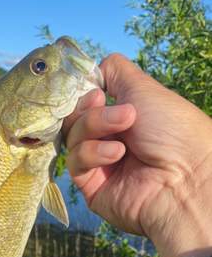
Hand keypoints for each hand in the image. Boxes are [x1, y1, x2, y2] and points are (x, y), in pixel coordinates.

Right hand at [62, 54, 211, 256]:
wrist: (185, 176)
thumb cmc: (173, 130)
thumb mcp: (144, 89)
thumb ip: (114, 73)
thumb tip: (92, 70)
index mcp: (122, 118)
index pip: (85, 102)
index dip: (84, 94)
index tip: (97, 90)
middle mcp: (108, 139)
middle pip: (74, 118)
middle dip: (91, 110)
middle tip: (113, 109)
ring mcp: (99, 164)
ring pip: (72, 137)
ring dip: (94, 127)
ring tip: (124, 130)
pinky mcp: (91, 186)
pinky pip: (75, 162)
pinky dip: (93, 152)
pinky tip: (117, 154)